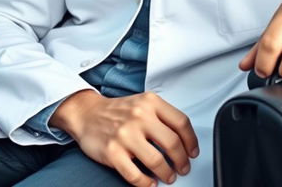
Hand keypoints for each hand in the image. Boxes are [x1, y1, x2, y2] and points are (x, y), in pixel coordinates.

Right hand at [50, 89, 198, 186]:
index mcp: (150, 102)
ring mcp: (125, 134)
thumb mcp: (143, 103)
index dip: (191, 141)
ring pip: (156, 161)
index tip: (193, 151)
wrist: (88, 113)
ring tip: (168, 176)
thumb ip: (162, 116)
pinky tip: (150, 182)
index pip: (181, 122)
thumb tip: (184, 139)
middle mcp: (139, 116)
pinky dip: (147, 183)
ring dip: (167, 173)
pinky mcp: (112, 152)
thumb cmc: (118, 111)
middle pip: (172, 143)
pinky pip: (135, 175)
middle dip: (182, 160)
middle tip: (183, 167)